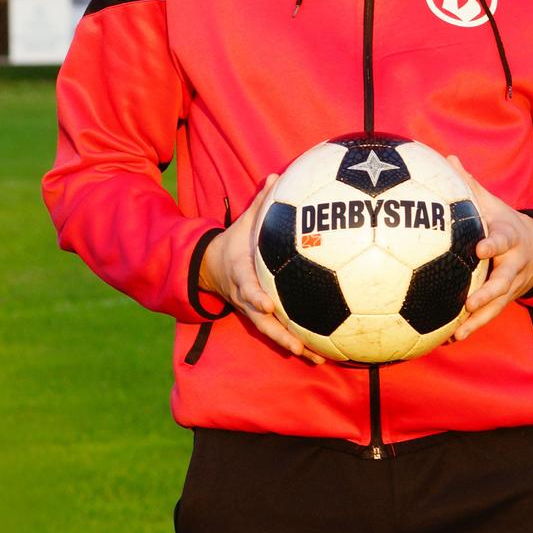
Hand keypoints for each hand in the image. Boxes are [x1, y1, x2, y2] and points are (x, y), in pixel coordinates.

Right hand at [198, 174, 323, 363]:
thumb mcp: (244, 222)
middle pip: (260, 320)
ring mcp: (252, 310)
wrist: (212, 267)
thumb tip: (277, 175)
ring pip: (271, 332)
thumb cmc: (235, 242)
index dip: (255, 296)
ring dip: (291, 345)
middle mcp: (245, 297)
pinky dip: (297, 343)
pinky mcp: (260, 317)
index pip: (246, 287)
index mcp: (240, 274)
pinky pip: (279, 332)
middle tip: (297, 345)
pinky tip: (321, 353)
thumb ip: (262, 202)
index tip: (266, 304)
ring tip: (315, 357)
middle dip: (278, 334)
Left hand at [447, 155, 532, 343]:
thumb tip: (447, 157)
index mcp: (509, 237)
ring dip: (479, 320)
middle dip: (489, 292)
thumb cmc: (503, 222)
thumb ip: (470, 184)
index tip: (480, 248)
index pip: (502, 239)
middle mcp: (513, 264)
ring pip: (498, 305)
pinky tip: (450, 339)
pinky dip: (473, 327)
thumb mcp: (493, 203)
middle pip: (503, 280)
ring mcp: (511, 285)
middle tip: (470, 302)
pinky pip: (489, 317)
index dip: (493, 244)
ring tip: (459, 332)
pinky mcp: (505, 300)